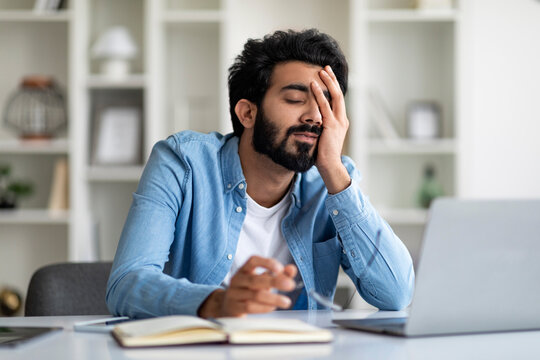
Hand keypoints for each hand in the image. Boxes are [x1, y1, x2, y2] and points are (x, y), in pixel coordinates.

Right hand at [198, 256, 296, 317]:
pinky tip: (273, 307)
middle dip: (275, 282)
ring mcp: (234, 293)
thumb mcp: (263, 280)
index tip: (280, 269)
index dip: (267, 263)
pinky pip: (249, 307)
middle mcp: (237, 279)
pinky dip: (264, 307)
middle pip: (255, 279)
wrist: (228, 306)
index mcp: (244, 269)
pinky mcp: (234, 307)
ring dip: (273, 298)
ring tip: (286, 302)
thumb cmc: (249, 290)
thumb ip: (279, 274)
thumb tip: (292, 269)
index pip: (253, 260)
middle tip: (290, 285)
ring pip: (254, 295)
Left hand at [311, 65, 350, 193]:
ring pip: (335, 97)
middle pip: (339, 94)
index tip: (327, 76)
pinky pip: (325, 107)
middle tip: (325, 68)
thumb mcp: (322, 136)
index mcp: (341, 122)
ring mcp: (338, 122)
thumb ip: (318, 126)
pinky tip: (314, 85)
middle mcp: (342, 120)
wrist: (329, 166)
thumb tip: (309, 120)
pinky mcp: (331, 126)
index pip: (338, 100)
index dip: (333, 87)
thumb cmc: (323, 155)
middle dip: (332, 80)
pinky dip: (319, 95)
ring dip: (328, 82)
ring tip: (321, 71)